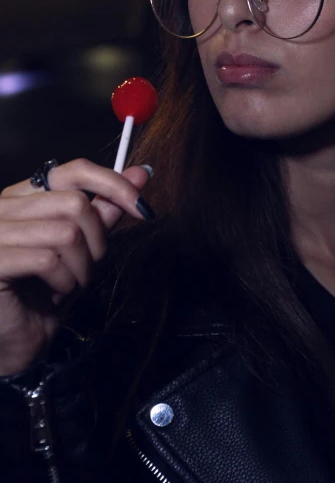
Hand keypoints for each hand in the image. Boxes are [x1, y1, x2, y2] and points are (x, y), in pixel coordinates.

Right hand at [0, 159, 152, 375]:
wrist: (15, 342)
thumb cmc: (42, 294)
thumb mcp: (81, 247)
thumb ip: (104, 210)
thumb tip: (139, 174)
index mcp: (24, 196)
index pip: (74, 170)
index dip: (114, 185)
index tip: (142, 208)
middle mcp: (4, 206)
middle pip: (76, 203)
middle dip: (97, 241)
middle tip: (87, 267)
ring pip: (67, 232)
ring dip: (82, 267)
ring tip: (70, 284)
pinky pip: (48, 259)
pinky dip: (64, 281)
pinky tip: (55, 295)